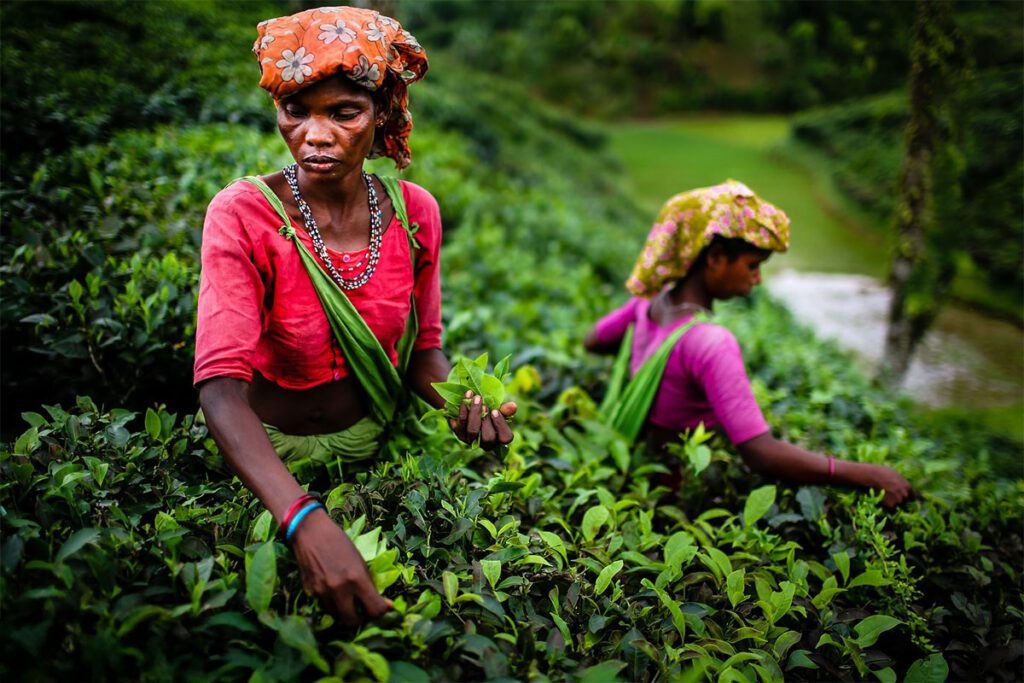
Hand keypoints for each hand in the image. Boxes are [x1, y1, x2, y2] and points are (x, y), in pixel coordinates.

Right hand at [290, 507, 391, 624]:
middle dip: (359, 618)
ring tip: (346, 600)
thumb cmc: (339, 542)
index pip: (374, 609)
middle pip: (352, 621)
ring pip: (336, 615)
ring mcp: (322, 592)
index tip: (381, 609)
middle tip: (361, 611)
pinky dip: (330, 603)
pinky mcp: (310, 592)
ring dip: (343, 612)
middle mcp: (339, 589)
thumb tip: (384, 604)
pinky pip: (323, 605)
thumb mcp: (360, 560)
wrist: (310, 532)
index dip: (381, 612)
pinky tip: (331, 590)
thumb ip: (369, 583)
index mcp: (357, 578)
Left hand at [450, 391, 516, 449]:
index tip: (495, 411)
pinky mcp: (459, 433)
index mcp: (498, 438)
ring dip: (475, 413)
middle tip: (485, 405)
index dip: (501, 425)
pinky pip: (461, 422)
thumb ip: (505, 409)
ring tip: (477, 398)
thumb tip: (513, 406)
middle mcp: (485, 443)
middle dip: (486, 420)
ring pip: (473, 431)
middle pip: (488, 438)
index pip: (505, 438)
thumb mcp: (498, 409)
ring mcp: (470, 440)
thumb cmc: (488, 411)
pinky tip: (468, 395)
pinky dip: (464, 408)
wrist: (468, 407)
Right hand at [862, 464, 912, 507]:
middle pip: (905, 502)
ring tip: (885, 497)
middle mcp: (905, 494)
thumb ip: (902, 483)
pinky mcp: (891, 505)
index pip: (912, 497)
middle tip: (891, 497)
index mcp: (908, 487)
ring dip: (893, 503)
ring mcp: (898, 500)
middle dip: (900, 500)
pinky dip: (886, 505)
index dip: (908, 498)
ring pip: (897, 505)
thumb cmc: (882, 473)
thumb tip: (902, 487)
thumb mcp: (896, 475)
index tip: (903, 498)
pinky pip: (890, 507)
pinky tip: (881, 499)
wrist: (872, 476)